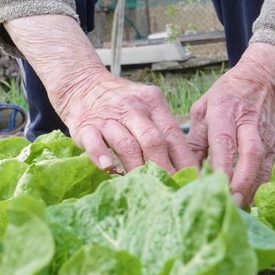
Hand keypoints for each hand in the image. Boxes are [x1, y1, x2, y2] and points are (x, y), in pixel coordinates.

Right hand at [4, 15, 197, 172]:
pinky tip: (108, 168)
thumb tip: (186, 167)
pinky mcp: (85, 126)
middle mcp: (132, 108)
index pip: (173, 134)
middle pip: (152, 140)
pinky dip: (101, 155)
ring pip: (126, 144)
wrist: (82, 84)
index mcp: (152, 103)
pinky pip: (94, 142)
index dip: (184, 160)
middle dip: (164, 168)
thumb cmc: (121, 104)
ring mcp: (108, 117)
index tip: (193, 180)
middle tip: (172, 191)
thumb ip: (162, 131)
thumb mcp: (146, 107)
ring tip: (146, 189)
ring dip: (136, 168)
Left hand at [187, 43, 274, 206]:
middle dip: (241, 182)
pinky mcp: (274, 146)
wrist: (262, 81)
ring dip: (251, 189)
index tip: (214, 186)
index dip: (221, 165)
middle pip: (250, 155)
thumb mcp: (202, 111)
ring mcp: (264, 135)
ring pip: (262, 165)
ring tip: (237, 210)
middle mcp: (247, 124)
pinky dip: (259, 187)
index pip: (224, 141)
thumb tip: (184, 173)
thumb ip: (194, 141)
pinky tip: (248, 203)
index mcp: (224, 112)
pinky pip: (268, 170)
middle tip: (230, 204)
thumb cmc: (225, 97)